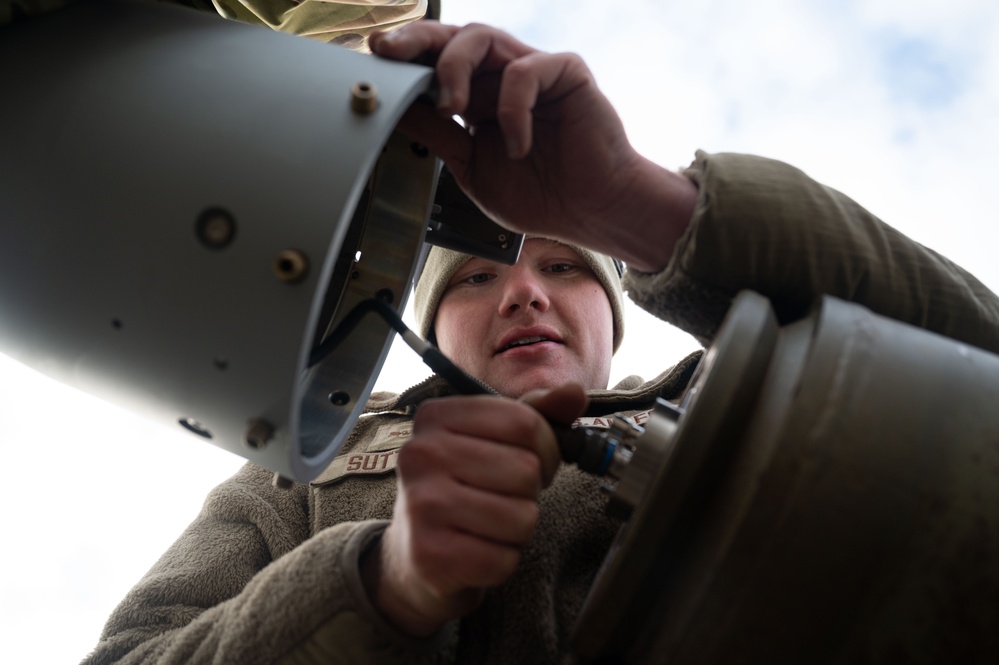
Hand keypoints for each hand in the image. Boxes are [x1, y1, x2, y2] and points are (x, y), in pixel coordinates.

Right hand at [361, 383, 586, 635]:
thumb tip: (573, 392)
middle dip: (530, 491)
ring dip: (519, 527)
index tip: (533, 461)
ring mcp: (421, 504)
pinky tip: (477, 549)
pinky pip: (504, 559)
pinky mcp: (429, 555)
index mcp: (437, 415)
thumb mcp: (495, 440)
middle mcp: (421, 454)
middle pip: (526, 470)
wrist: (413, 551)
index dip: (547, 449)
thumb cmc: (464, 486)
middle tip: (504, 497)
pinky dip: (502, 560)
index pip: (525, 422)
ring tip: (489, 523)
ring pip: (522, 517)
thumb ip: (537, 414)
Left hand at [370, 22, 696, 272]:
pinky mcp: (565, 73)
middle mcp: (502, 78)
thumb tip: (395, 111)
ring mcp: (534, 72)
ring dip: (455, 66)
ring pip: (484, 37)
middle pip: (454, 36)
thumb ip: (439, 136)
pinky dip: (512, 108)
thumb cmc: (541, 194)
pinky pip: (526, 71)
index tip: (372, 61)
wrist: (591, 212)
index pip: (436, 63)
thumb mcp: (471, 168)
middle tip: (388, 52)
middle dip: (416, 39)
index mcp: (478, 98)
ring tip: (451, 106)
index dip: (405, 58)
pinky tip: (516, 145)